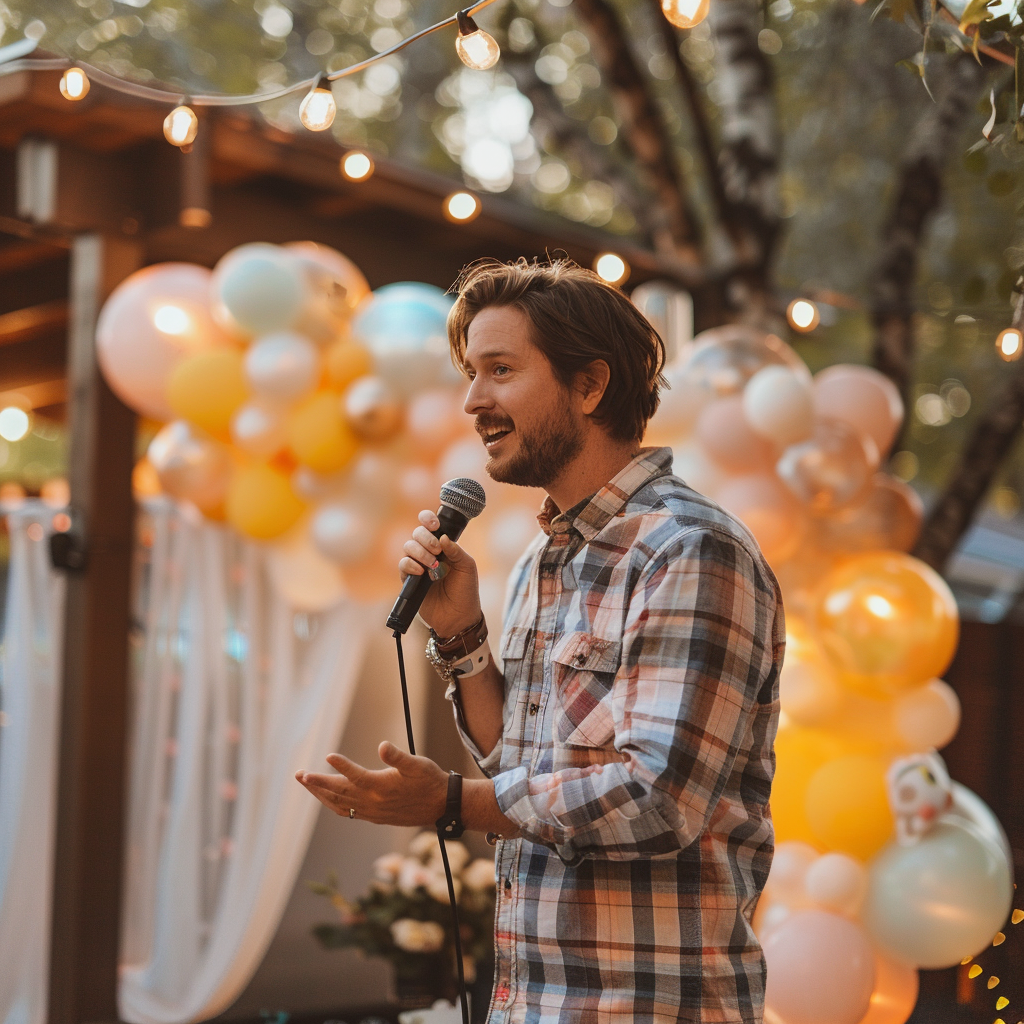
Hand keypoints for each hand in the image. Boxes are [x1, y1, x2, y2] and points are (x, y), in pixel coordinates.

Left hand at [295, 741, 448, 825]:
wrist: (440, 806)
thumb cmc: (429, 780)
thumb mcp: (418, 764)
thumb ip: (398, 756)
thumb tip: (382, 746)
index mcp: (382, 787)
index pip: (355, 776)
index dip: (341, 766)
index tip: (327, 755)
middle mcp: (373, 802)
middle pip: (339, 793)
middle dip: (317, 784)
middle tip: (299, 775)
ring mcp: (372, 812)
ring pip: (339, 805)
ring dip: (320, 794)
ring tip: (306, 783)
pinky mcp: (374, 817)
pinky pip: (346, 812)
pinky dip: (333, 804)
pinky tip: (327, 798)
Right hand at [398, 509, 481, 636]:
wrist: (458, 618)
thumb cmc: (466, 591)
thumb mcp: (467, 568)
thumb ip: (456, 551)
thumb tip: (442, 536)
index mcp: (444, 546)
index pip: (431, 526)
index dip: (428, 520)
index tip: (434, 525)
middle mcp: (429, 553)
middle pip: (417, 533)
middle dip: (425, 537)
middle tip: (437, 550)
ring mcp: (418, 565)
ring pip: (408, 547)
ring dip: (419, 552)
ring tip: (432, 564)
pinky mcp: (409, 580)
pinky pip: (403, 564)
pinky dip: (410, 564)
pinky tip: (421, 572)